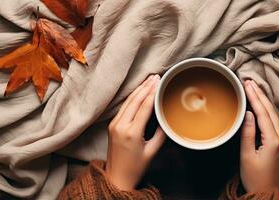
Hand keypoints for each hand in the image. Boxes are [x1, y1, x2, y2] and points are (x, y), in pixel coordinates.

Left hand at [106, 75, 165, 190]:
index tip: (159, 82)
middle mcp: (120, 126)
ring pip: (128, 102)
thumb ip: (160, 134)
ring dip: (138, 90)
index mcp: (131, 133)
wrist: (116, 177)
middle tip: (155, 76)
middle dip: (146, 87)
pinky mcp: (112, 125)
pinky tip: (139, 92)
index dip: (152, 93)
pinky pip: (123, 107)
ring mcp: (114, 124)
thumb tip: (166, 119)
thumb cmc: (135, 167)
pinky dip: (132, 98)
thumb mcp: (152, 151)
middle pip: (134, 100)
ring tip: (148, 80)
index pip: (144, 107)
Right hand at [240, 80, 278, 191]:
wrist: (267, 192)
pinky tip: (260, 104)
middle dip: (260, 95)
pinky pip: (273, 121)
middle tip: (249, 82)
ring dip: (263, 100)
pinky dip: (266, 110)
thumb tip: (247, 114)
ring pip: (273, 114)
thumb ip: (247, 133)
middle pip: (270, 111)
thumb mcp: (246, 155)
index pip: (263, 113)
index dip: (254, 97)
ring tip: (254, 88)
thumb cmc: (255, 177)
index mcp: (273, 140)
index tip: (247, 85)